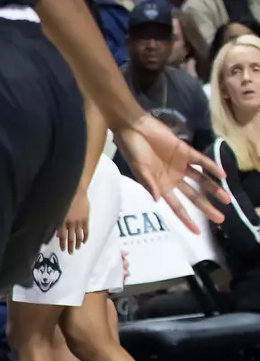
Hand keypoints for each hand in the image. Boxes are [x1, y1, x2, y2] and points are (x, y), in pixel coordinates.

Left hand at [57, 189, 89, 252]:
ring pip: (78, 234)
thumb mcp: (56, 208)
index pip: (61, 234)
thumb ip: (55, 218)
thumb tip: (51, 227)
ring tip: (77, 249)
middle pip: (70, 236)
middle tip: (70, 252)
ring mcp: (79, 220)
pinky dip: (85, 236)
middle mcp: (70, 222)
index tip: (62, 248)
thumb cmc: (64, 197)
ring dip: (78, 242)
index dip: (62, 242)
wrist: (76, 190)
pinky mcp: (85, 218)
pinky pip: (86, 229)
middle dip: (70, 245)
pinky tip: (84, 241)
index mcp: (62, 219)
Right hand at [114, 114, 228, 230]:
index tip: (197, 232)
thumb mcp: (138, 169)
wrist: (134, 127)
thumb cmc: (132, 150)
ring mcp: (180, 166)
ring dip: (213, 190)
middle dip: (206, 208)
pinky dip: (212, 168)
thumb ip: (149, 183)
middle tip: (220, 219)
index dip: (186, 220)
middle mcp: (173, 179)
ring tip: (226, 199)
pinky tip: (222, 175)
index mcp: (160, 186)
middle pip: (193, 197)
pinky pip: (202, 162)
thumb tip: (157, 200)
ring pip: (201, 181)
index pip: (177, 207)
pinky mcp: (185, 152)